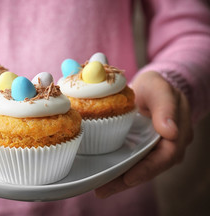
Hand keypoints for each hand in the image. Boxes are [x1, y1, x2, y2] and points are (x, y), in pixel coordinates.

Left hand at [95, 71, 193, 197]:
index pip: (166, 157)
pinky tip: (103, 177)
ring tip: (100, 189)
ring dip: (120, 180)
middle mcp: (168, 146)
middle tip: (103, 190)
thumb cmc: (157, 87)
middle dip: (127, 180)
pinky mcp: (141, 147)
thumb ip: (166, 108)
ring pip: (139, 168)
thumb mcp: (160, 90)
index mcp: (177, 134)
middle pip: (150, 168)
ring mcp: (154, 148)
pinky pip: (132, 161)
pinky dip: (119, 169)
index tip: (128, 178)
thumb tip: (171, 133)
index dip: (147, 169)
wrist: (151, 87)